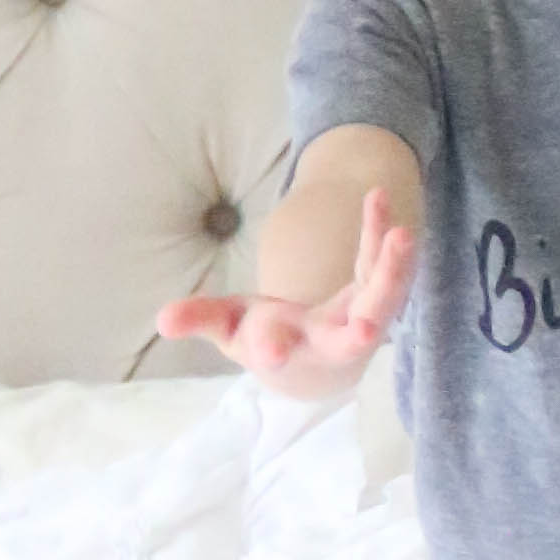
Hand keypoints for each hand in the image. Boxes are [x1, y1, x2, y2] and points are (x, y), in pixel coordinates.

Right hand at [159, 191, 418, 399]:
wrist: (318, 364)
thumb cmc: (269, 343)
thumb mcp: (229, 331)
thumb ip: (199, 320)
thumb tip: (163, 319)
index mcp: (289, 351)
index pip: (276, 349)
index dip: (269, 347)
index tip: (268, 351)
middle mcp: (331, 342)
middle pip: (355, 334)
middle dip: (363, 316)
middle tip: (373, 315)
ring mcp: (360, 320)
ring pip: (384, 298)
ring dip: (392, 269)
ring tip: (397, 232)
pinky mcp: (375, 295)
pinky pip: (381, 266)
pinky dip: (380, 235)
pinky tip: (377, 195)